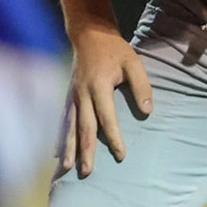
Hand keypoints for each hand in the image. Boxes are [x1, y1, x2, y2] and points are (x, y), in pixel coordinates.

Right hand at [61, 30, 152, 178]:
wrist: (89, 34)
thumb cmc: (114, 49)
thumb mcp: (133, 62)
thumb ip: (141, 86)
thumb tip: (148, 110)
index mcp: (98, 86)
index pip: (107, 118)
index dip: (114, 137)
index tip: (121, 155)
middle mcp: (82, 94)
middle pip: (84, 127)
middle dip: (85, 151)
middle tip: (88, 172)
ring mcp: (72, 96)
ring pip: (70, 126)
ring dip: (68, 148)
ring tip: (67, 167)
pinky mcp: (68, 96)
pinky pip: (64, 120)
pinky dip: (61, 136)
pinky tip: (57, 152)